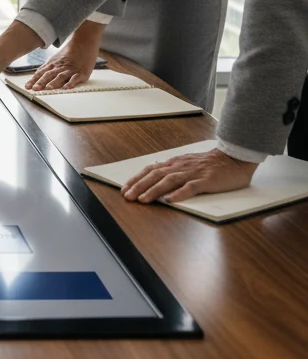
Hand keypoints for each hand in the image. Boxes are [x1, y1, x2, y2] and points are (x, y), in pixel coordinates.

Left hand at [26, 19, 103, 90]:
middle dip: (41, 82)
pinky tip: (67, 87)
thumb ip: (46, 68)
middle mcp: (60, 67)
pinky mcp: (81, 73)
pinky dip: (71, 83)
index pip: (41, 73)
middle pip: (49, 75)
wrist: (83, 42)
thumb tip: (35, 77)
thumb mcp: (55, 59)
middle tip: (35, 89)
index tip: (27, 87)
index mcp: (52, 64)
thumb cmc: (68, 54)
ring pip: (61, 76)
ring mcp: (70, 70)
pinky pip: (75, 78)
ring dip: (54, 83)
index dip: (34, 80)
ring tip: (49, 88)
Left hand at [120, 148, 258, 203]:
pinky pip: (191, 187)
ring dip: (154, 190)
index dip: (136, 179)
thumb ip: (174, 171)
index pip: (150, 170)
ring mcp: (192, 173)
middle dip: (139, 186)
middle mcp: (180, 166)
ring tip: (143, 200)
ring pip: (169, 181)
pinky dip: (179, 193)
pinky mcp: (206, 180)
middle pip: (155, 175)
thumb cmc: (210, 164)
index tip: (124, 188)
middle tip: (127, 196)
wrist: (233, 158)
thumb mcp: (187, 165)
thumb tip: (155, 179)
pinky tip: (170, 200)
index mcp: (175, 163)